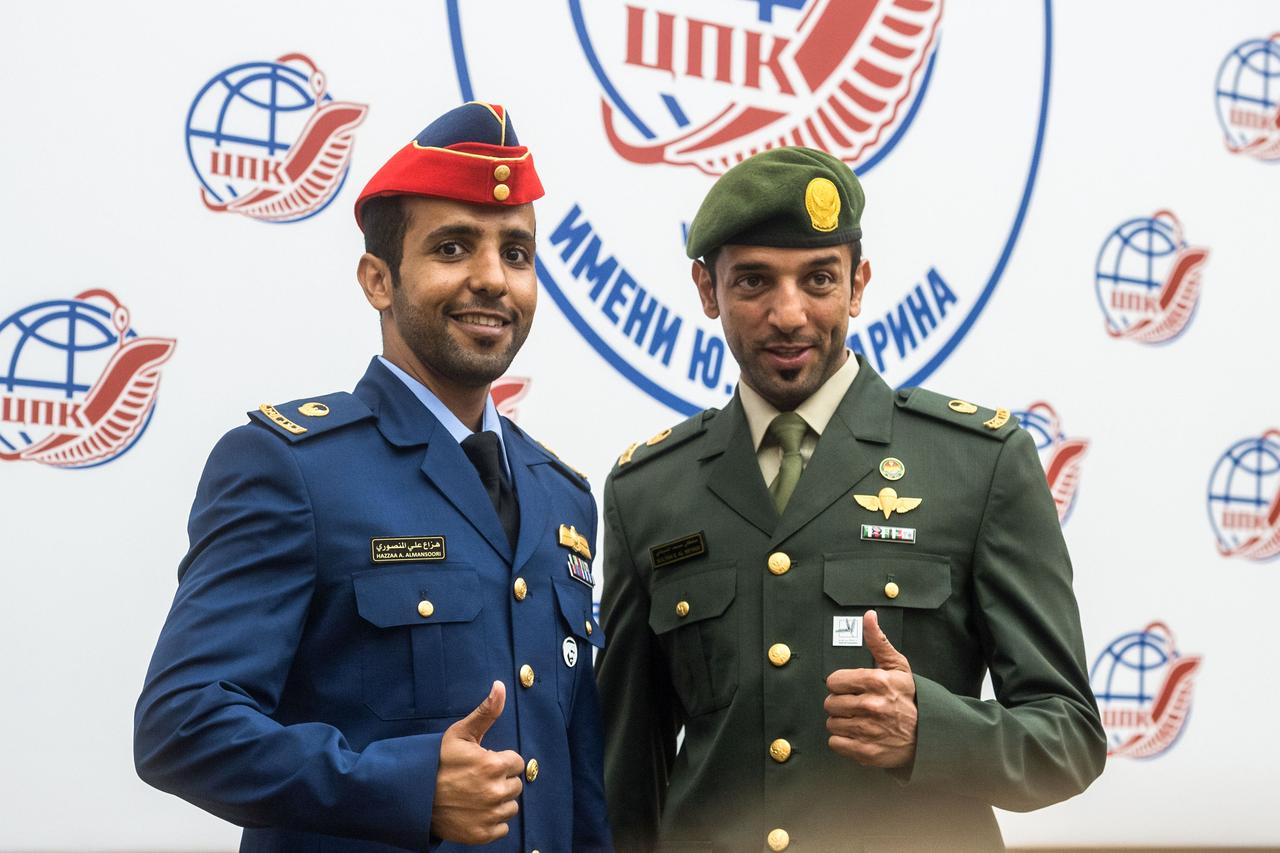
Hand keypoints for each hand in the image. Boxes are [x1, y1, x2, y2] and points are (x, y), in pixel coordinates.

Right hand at [431, 681, 525, 844]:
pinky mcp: (482, 834)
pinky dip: (491, 822)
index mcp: (493, 765)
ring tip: (475, 795)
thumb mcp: (460, 733)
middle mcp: (495, 792)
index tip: (484, 762)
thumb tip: (500, 686)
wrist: (412, 796)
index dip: (500, 761)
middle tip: (477, 779)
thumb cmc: (437, 762)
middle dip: (500, 780)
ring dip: (498, 801)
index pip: (517, 762)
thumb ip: (486, 712)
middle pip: (515, 785)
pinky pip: (502, 828)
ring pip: (510, 806)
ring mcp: (489, 815)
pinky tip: (474, 811)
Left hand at [824, 609, 917, 768]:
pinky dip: (843, 741)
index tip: (851, 688)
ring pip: (832, 723)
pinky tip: (858, 735)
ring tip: (859, 720)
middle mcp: (871, 706)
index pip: (834, 681)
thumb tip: (868, 616)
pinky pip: (835, 743)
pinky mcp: (866, 752)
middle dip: (840, 703)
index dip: (841, 684)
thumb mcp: (898, 667)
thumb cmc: (910, 699)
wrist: (929, 735)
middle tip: (856, 705)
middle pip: (830, 703)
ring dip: (842, 722)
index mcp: (877, 682)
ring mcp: (868, 730)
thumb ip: (879, 642)